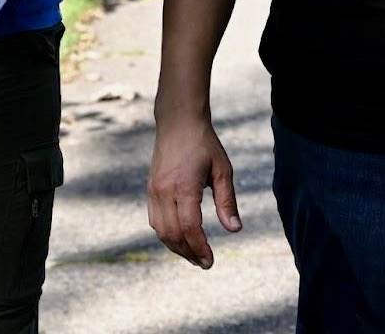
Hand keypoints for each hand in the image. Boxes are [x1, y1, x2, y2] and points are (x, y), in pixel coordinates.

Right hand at [147, 116, 241, 269]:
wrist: (178, 121)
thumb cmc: (204, 143)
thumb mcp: (222, 169)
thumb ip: (227, 201)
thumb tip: (234, 230)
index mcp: (184, 185)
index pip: (190, 227)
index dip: (200, 248)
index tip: (210, 261)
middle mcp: (165, 190)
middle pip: (173, 234)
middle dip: (189, 253)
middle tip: (204, 263)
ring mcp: (154, 190)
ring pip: (160, 230)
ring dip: (176, 247)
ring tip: (193, 254)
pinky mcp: (150, 188)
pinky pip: (154, 220)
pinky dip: (166, 234)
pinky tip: (180, 237)